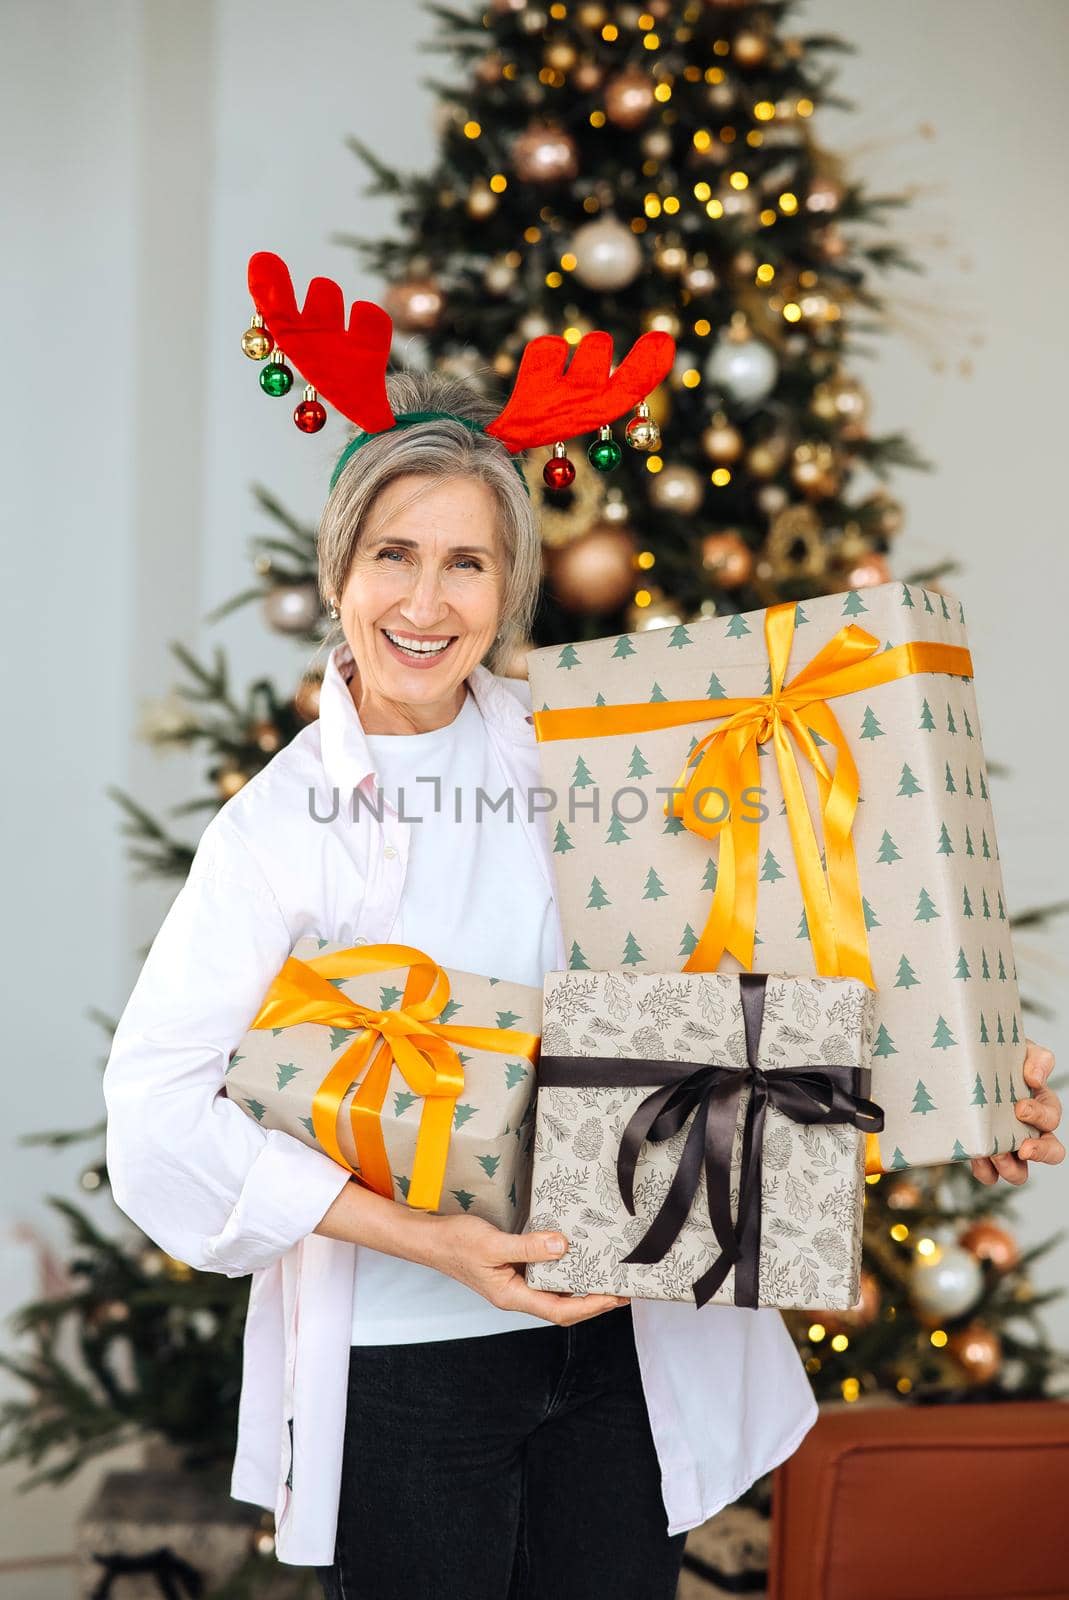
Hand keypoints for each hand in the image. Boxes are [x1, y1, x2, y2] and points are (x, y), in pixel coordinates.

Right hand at [422, 1213, 629, 1324]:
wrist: (429, 1239)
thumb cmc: (455, 1243)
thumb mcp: (493, 1244)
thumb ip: (528, 1247)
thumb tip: (563, 1246)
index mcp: (512, 1296)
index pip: (560, 1310)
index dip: (590, 1306)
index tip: (615, 1297)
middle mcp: (516, 1293)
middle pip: (562, 1306)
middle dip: (594, 1301)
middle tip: (622, 1289)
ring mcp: (514, 1283)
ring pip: (554, 1291)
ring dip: (581, 1286)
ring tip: (606, 1275)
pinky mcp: (512, 1269)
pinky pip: (544, 1275)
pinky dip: (564, 1271)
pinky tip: (575, 1257)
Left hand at [970, 1039, 1062, 1185]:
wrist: (962, 1062)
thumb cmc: (995, 1055)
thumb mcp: (1020, 1049)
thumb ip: (1036, 1059)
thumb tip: (1035, 1078)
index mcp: (1040, 1104)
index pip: (1052, 1118)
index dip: (1040, 1116)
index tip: (1020, 1108)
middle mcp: (1029, 1130)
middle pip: (1052, 1152)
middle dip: (1041, 1152)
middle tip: (1023, 1147)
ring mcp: (1007, 1145)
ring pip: (1021, 1172)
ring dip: (1011, 1168)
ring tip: (995, 1155)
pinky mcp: (983, 1155)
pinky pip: (990, 1174)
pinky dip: (986, 1171)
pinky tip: (976, 1158)